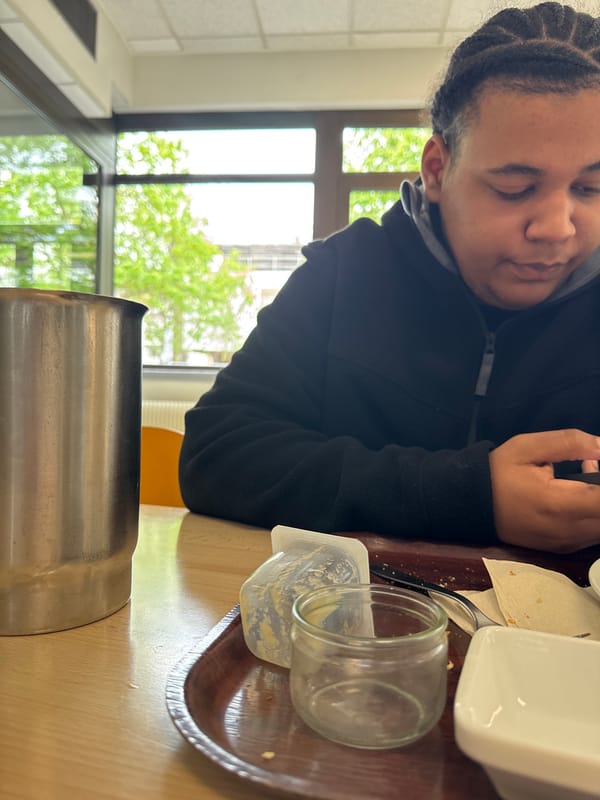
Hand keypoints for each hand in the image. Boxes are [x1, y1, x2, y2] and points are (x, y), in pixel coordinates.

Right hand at [489, 429, 599, 552]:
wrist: (470, 505)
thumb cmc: (498, 473)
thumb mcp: (527, 447)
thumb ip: (569, 443)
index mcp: (560, 504)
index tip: (596, 467)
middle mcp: (568, 530)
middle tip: (589, 466)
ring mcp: (566, 543)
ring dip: (599, 505)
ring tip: (584, 480)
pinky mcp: (562, 549)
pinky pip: (592, 536)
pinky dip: (594, 517)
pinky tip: (577, 496)